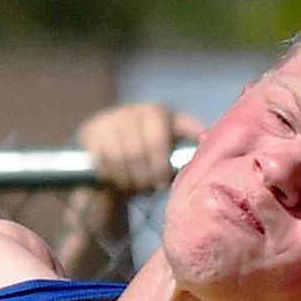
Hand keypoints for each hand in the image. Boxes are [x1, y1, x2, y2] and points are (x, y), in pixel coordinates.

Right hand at [77, 103, 204, 193]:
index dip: (160, 165)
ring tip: (134, 186)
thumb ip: (190, 135)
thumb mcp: (173, 136)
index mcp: (156, 112)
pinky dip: (111, 175)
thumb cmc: (149, 144)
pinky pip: (101, 160)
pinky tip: (117, 181)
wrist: (109, 139)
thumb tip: (209, 137)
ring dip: (128, 178)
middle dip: (144, 176)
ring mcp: (109, 121)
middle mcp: (131, 112)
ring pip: (119, 158)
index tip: (162, 182)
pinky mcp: (90, 134)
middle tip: (148, 188)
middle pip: (138, 152)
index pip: (158, 139)